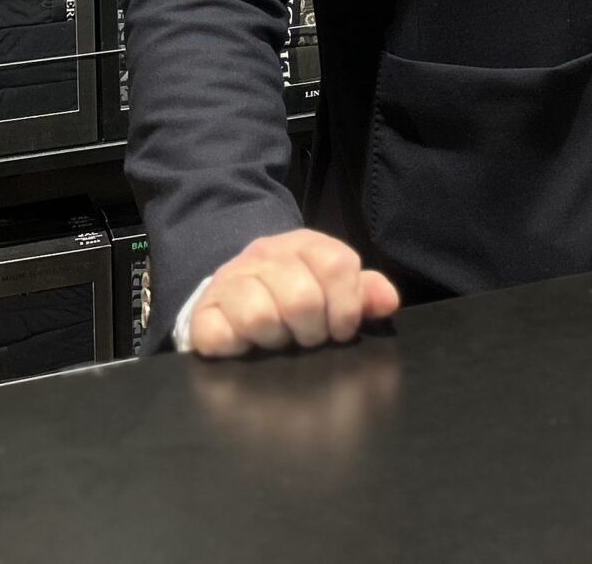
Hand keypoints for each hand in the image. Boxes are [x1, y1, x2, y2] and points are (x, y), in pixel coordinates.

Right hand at [184, 228, 400, 357]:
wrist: (231, 290)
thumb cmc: (290, 291)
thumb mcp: (331, 286)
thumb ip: (363, 292)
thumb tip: (388, 301)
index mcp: (304, 245)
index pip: (338, 264)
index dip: (347, 306)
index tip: (340, 328)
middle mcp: (265, 255)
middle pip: (303, 297)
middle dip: (312, 330)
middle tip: (307, 335)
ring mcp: (230, 280)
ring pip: (262, 316)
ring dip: (276, 339)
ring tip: (277, 338)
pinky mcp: (204, 310)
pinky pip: (220, 334)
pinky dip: (237, 346)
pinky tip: (244, 343)